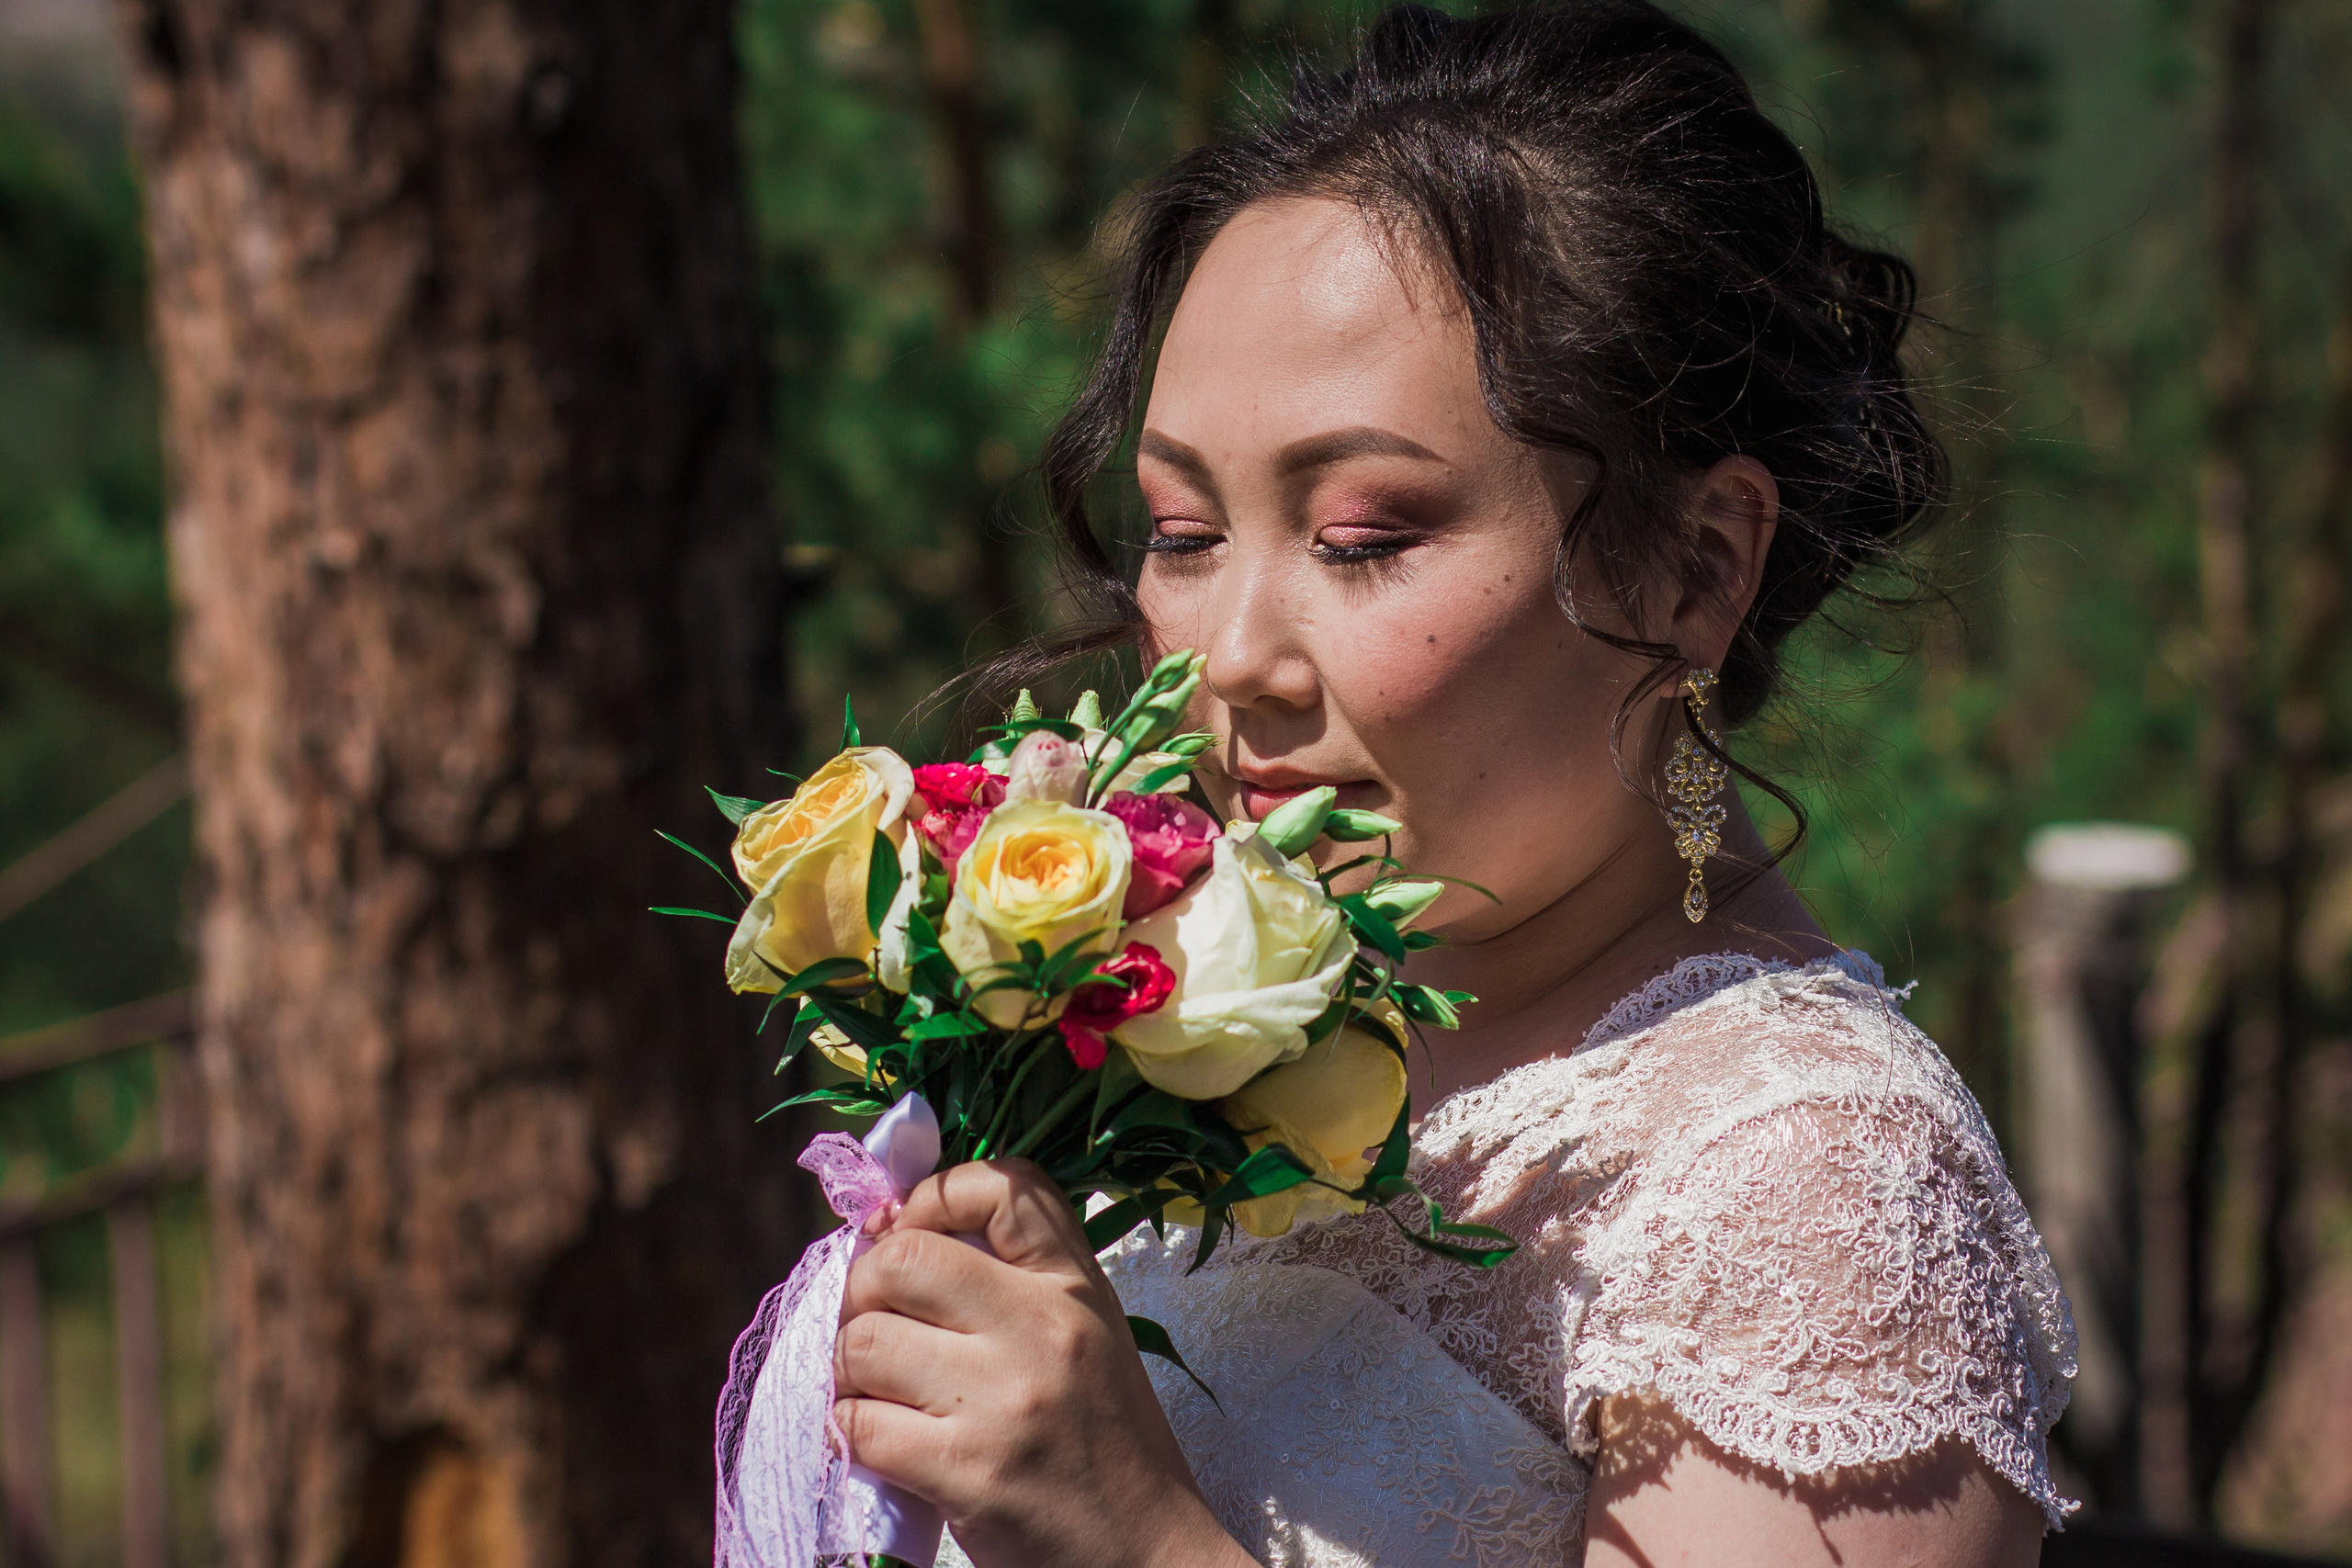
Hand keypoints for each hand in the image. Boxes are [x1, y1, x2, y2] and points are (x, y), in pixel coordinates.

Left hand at [834, 1159, 1251, 1567]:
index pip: (1000, 1185)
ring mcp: (1005, 1398)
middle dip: (863, 1289)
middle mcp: (1045, 1326)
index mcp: (1078, 1285)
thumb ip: (1013, 1278)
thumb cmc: (1105, 1445)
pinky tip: (878, 1443)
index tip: (907, 1231)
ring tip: (876, 1391)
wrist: (1146, 1554)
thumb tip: (891, 1231)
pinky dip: (850, 1433)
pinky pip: (858, 1423)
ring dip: (849, 1370)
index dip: (930, 1194)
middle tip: (876, 1325)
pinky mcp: (968, 1471)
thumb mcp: (1085, 1336)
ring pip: (864, 1340)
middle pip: (903, 1257)